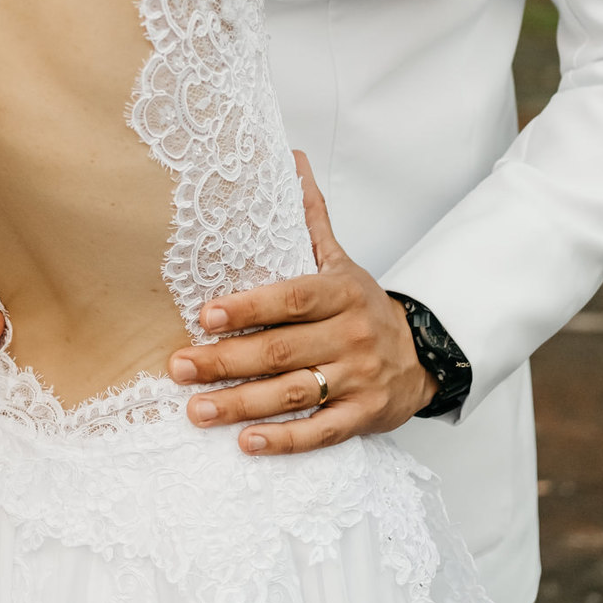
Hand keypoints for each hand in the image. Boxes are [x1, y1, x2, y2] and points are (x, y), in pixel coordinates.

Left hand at [167, 151, 437, 453]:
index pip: (292, 299)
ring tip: (196, 409)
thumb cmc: (362, 306)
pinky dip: (284, 441)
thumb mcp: (341, 261)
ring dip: (241, 405)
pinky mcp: (363, 417)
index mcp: (341, 293)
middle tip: (179, 366)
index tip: (205, 316)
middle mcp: (350, 336)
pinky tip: (246, 443)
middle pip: (282, 351)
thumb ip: (311, 218)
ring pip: (293, 394)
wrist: (423, 355)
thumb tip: (290, 158)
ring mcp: (358, 379)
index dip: (249, 307)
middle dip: (226, 361)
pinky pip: (320, 433)